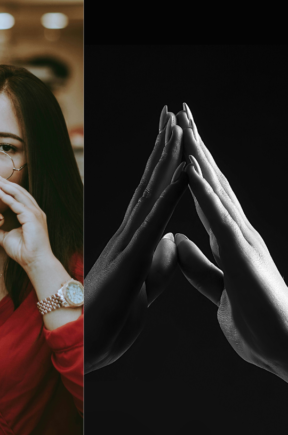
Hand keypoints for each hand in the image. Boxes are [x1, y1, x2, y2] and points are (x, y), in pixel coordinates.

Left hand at [0, 173, 54, 269]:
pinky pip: (16, 204)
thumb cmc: (24, 252)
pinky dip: (6, 196)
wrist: (34, 262)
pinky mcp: (32, 217)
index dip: (7, 188)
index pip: (18, 196)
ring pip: (19, 194)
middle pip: (19, 191)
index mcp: (30, 214)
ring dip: (5, 185)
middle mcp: (34, 211)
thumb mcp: (5, 238)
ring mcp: (35, 213)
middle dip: (5, 183)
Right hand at [85, 108, 186, 372]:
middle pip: (149, 183)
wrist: (81, 350)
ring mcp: (126, 244)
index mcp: (132, 243)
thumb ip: (156, 267)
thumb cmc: (104, 328)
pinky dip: (170, 193)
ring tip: (178, 124)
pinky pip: (153, 220)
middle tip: (173, 111)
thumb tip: (171, 243)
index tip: (174, 135)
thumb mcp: (143, 293)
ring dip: (166, 157)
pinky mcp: (130, 258)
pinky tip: (184, 171)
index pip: (152, 197)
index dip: (164, 165)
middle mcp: (127, 236)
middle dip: (162, 145)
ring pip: (151, 193)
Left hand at [174, 105, 287, 381]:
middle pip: (211, 180)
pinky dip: (202, 192)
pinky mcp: (242, 255)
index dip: (189, 167)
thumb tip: (179, 242)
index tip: (175, 139)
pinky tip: (189, 169)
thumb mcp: (218, 289)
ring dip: (198, 155)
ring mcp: (242, 241)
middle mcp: (237, 233)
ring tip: (182, 123)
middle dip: (195, 145)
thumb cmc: (259, 324)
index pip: (204, 195)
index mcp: (228, 241)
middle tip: (178, 110)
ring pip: (216, 189)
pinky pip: (218, 217)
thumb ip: (200, 266)